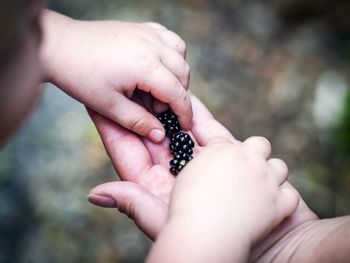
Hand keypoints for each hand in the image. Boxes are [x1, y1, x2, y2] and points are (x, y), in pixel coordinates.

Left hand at [40, 10, 191, 142]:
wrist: (59, 46)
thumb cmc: (80, 75)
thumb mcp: (109, 106)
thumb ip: (138, 122)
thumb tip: (160, 135)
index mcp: (146, 66)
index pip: (177, 93)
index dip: (184, 112)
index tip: (184, 126)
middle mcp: (152, 45)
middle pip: (183, 73)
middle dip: (179, 94)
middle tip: (159, 108)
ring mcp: (147, 33)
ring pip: (180, 53)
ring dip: (178, 72)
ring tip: (160, 86)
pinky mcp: (140, 27)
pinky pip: (168, 37)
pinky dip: (171, 52)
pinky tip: (158, 64)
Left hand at [89, 94, 299, 261]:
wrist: (273, 249)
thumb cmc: (214, 247)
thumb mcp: (167, 224)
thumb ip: (134, 204)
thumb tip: (94, 195)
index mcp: (159, 189)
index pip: (129, 153)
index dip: (113, 128)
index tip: (97, 103)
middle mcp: (179, 175)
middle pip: (152, 137)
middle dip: (139, 111)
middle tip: (125, 82)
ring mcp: (204, 165)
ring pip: (180, 130)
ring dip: (166, 107)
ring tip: (153, 82)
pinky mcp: (228, 159)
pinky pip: (210, 131)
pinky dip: (198, 114)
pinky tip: (188, 95)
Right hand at [164, 137, 298, 248]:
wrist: (205, 233)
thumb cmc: (189, 206)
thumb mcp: (187, 177)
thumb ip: (201, 165)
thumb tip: (208, 164)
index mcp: (222, 150)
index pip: (226, 141)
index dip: (223, 151)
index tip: (220, 162)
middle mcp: (248, 160)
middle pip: (259, 143)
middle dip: (255, 151)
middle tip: (247, 167)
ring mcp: (266, 181)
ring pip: (279, 166)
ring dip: (273, 173)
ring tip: (262, 186)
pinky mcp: (279, 203)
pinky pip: (290, 195)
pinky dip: (284, 200)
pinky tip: (273, 206)